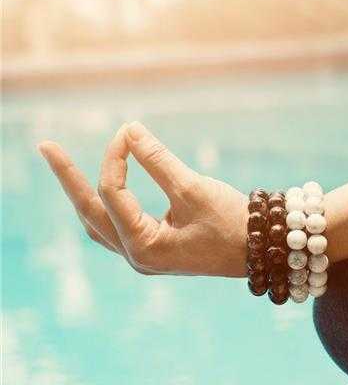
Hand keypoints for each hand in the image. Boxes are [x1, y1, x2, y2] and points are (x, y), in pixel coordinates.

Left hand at [38, 122, 248, 276]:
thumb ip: (157, 159)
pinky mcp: (154, 250)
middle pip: (89, 213)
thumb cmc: (233, 222)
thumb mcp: (194, 188)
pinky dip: (107, 203)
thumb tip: (129, 128)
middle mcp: (137, 256)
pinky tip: (105, 187)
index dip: (116, 157)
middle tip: (47, 147)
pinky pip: (116, 226)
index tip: (128, 131)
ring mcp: (144, 256)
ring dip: (85, 194)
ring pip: (99, 223)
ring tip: (66, 167)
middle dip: (69, 179)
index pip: (112, 194)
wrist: (263, 251)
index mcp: (145, 246)